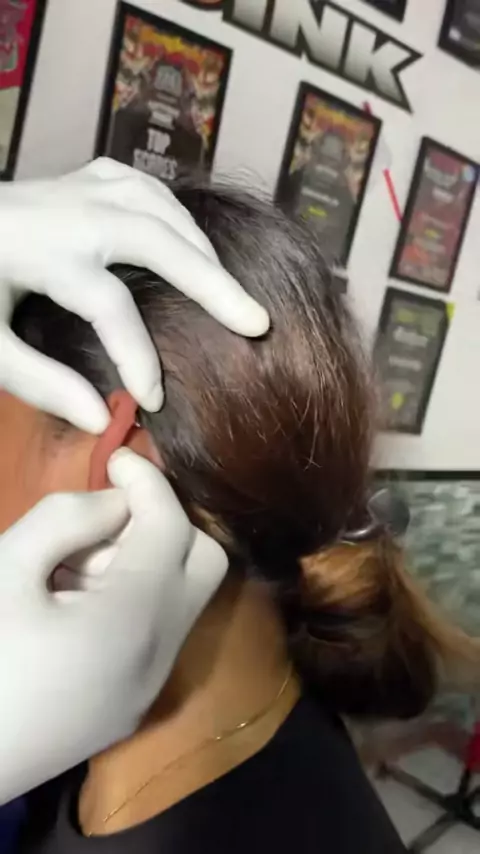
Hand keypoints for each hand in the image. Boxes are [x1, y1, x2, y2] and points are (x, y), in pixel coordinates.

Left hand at [0, 158, 267, 432]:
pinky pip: (143, 186)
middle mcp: (69, 210)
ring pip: (159, 204)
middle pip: (158, 238)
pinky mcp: (79, 178)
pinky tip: (188, 238)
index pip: (110, 304)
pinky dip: (174, 213)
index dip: (137, 356)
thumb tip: (100, 417)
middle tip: (256, 323)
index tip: (152, 400)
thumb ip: (38, 382)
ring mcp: (76, 186)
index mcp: (41, 250)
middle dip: (211, 283)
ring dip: (200, 247)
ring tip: (230, 291)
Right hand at [0, 449, 226, 802]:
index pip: (173, 526)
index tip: (114, 458)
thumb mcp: (6, 572)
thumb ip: (67, 519)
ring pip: (178, 598)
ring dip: (142, 563)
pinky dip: (131, 600)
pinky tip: (72, 605)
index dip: (148, 481)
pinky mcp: (130, 706)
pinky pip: (154, 634)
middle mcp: (161, 653)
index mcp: (136, 617)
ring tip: (69, 568)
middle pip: (202, 562)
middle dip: (163, 524)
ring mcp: (150, 686)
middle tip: (100, 520)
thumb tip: (114, 502)